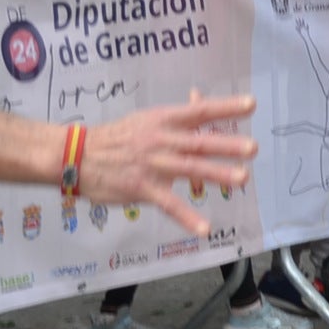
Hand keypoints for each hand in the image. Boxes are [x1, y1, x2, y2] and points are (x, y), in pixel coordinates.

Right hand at [81, 90, 257, 237]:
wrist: (76, 155)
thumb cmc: (118, 137)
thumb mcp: (146, 120)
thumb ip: (176, 118)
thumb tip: (201, 101)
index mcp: (164, 120)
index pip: (199, 111)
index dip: (225, 107)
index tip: (250, 104)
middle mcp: (161, 140)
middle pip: (199, 142)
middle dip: (227, 145)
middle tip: (252, 148)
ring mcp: (153, 165)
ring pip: (189, 169)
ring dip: (216, 174)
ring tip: (242, 178)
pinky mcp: (143, 188)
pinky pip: (168, 204)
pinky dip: (186, 217)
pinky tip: (205, 228)